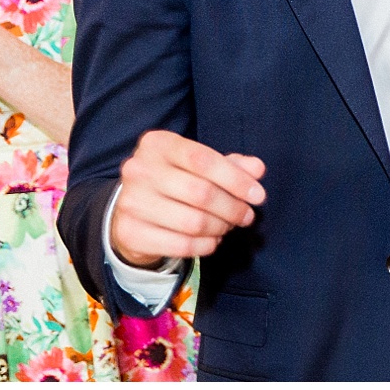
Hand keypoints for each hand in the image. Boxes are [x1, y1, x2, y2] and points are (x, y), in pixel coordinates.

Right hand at [111, 130, 266, 268]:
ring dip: (220, 227)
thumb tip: (257, 168)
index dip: (236, 180)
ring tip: (228, 226)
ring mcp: (132, 202)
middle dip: (232, 208)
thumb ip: (230, 164)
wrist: (131, 209)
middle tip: (246, 216)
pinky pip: (181, 245)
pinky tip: (212, 240)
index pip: (204, 160)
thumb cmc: (173, 180)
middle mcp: (139, 170)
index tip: (258, 195)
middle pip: (201, 193)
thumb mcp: (198, 165)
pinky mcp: (131, 233)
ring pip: (193, 222)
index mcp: (158, 144)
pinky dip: (205, 245)